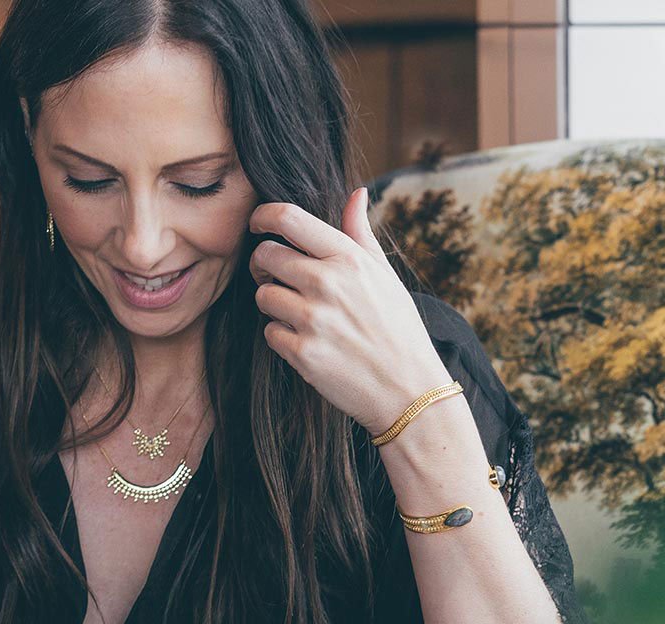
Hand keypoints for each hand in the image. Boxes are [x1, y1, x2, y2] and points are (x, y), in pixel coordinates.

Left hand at [248, 189, 452, 435]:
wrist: (408, 389)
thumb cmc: (398, 330)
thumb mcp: (386, 276)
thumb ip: (361, 234)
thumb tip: (356, 193)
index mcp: (348, 258)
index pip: (289, 219)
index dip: (262, 216)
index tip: (256, 224)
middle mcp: (327, 283)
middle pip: (266, 256)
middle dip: (264, 265)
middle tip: (276, 277)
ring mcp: (313, 319)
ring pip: (263, 296)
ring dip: (274, 303)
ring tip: (300, 315)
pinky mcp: (302, 353)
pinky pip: (270, 332)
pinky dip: (282, 337)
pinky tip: (307, 342)